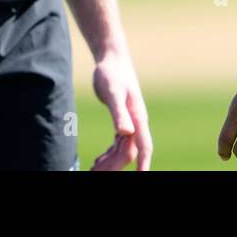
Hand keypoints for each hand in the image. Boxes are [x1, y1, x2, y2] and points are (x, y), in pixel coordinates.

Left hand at [89, 48, 152, 170]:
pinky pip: (118, 145)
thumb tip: (127, 133)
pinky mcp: (122, 121)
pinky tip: (98, 160)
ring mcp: (130, 123)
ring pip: (123, 151)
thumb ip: (120, 113)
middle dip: (114, 167)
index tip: (140, 177)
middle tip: (94, 174)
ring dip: (110, 164)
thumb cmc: (112, 73)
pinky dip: (109, 155)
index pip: (143, 148)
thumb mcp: (113, 92)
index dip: (142, 165)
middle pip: (129, 153)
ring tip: (93, 170)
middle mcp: (136, 123)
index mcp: (138, 118)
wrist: (112, 59)